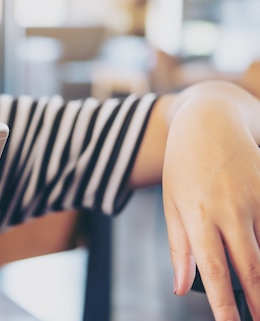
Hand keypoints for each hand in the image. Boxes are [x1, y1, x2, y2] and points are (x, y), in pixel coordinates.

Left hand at [162, 93, 259, 320]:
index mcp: (198, 216)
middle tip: (258, 320)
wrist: (207, 123)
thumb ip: (179, 248)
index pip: (215, 272)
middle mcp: (230, 210)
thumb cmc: (183, 167)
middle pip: (252, 268)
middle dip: (259, 302)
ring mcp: (256, 199)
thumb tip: (181, 288)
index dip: (226, 306)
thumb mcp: (171, 204)